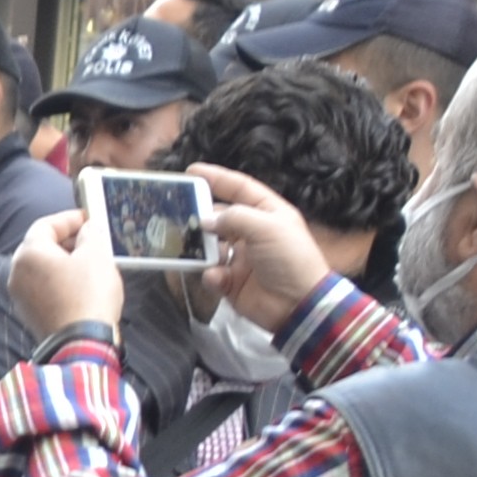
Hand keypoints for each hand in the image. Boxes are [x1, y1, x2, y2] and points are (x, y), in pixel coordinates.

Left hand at [5, 206, 122, 341]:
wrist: (81, 342)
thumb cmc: (88, 295)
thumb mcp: (96, 254)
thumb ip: (90, 234)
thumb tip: (87, 229)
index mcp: (28, 254)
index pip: (45, 225)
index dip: (69, 219)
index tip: (89, 219)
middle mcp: (17, 274)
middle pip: (41, 247)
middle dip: (67, 240)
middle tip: (92, 239)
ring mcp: (21, 297)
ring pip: (43, 269)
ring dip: (65, 261)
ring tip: (92, 261)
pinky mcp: (30, 314)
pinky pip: (44, 288)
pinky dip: (60, 281)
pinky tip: (82, 284)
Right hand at [188, 164, 330, 333]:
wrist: (298, 305)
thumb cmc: (291, 259)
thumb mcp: (267, 228)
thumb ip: (235, 218)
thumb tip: (206, 219)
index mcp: (267, 213)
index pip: (240, 189)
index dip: (217, 178)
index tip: (192, 172)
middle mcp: (253, 232)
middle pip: (220, 217)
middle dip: (201, 215)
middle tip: (178, 213)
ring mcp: (241, 258)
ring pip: (211, 246)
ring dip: (200, 247)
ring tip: (186, 245)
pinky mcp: (232, 282)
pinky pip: (212, 273)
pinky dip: (211, 275)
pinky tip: (216, 276)